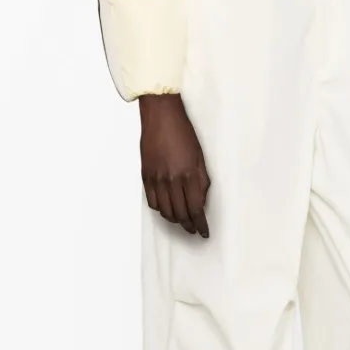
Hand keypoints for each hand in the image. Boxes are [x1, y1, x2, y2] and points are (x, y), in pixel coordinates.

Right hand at [139, 94, 210, 236]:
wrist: (160, 117)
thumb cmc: (183, 133)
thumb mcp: (199, 157)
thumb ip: (202, 182)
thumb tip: (201, 202)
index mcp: (188, 175)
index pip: (195, 209)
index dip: (200, 224)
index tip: (204, 232)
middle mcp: (171, 180)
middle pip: (180, 214)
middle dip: (189, 225)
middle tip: (194, 229)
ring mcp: (156, 179)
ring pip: (165, 211)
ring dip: (175, 220)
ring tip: (182, 221)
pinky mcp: (145, 176)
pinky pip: (152, 202)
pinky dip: (161, 210)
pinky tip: (167, 209)